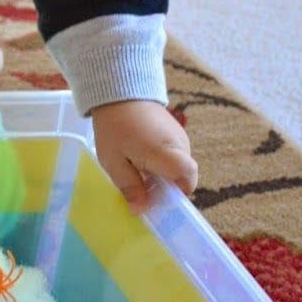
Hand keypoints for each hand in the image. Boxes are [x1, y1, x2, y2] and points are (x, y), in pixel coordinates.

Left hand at [91, 99, 196, 215]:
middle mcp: (180, 145)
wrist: (119, 91)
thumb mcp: (113, 161)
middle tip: (141, 187)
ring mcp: (180, 137)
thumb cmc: (114, 127)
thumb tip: (141, 210)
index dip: (177, 194)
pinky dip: (163, 162)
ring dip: (163, 174)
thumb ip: (129, 186)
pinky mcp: (176, 132)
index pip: (188, 178)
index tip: (157, 199)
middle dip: (166, 187)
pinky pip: (176, 155)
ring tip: (137, 168)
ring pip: (180, 167)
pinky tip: (142, 157)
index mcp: (166, 152)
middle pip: (184, 176)